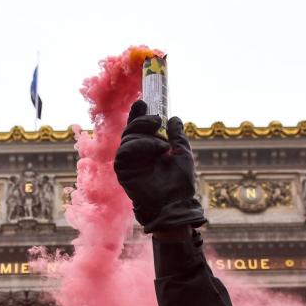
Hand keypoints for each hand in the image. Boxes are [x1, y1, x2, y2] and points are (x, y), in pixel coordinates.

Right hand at [114, 100, 206, 233]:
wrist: (176, 203)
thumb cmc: (181, 183)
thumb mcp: (183, 153)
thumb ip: (177, 136)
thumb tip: (174, 118)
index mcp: (149, 149)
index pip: (139, 128)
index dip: (138, 114)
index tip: (143, 101)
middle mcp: (136, 155)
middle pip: (131, 129)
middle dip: (142, 120)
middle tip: (157, 119)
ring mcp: (129, 163)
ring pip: (127, 137)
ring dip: (146, 136)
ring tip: (163, 145)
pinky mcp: (123, 171)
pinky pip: (124, 151)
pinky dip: (141, 146)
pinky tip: (155, 150)